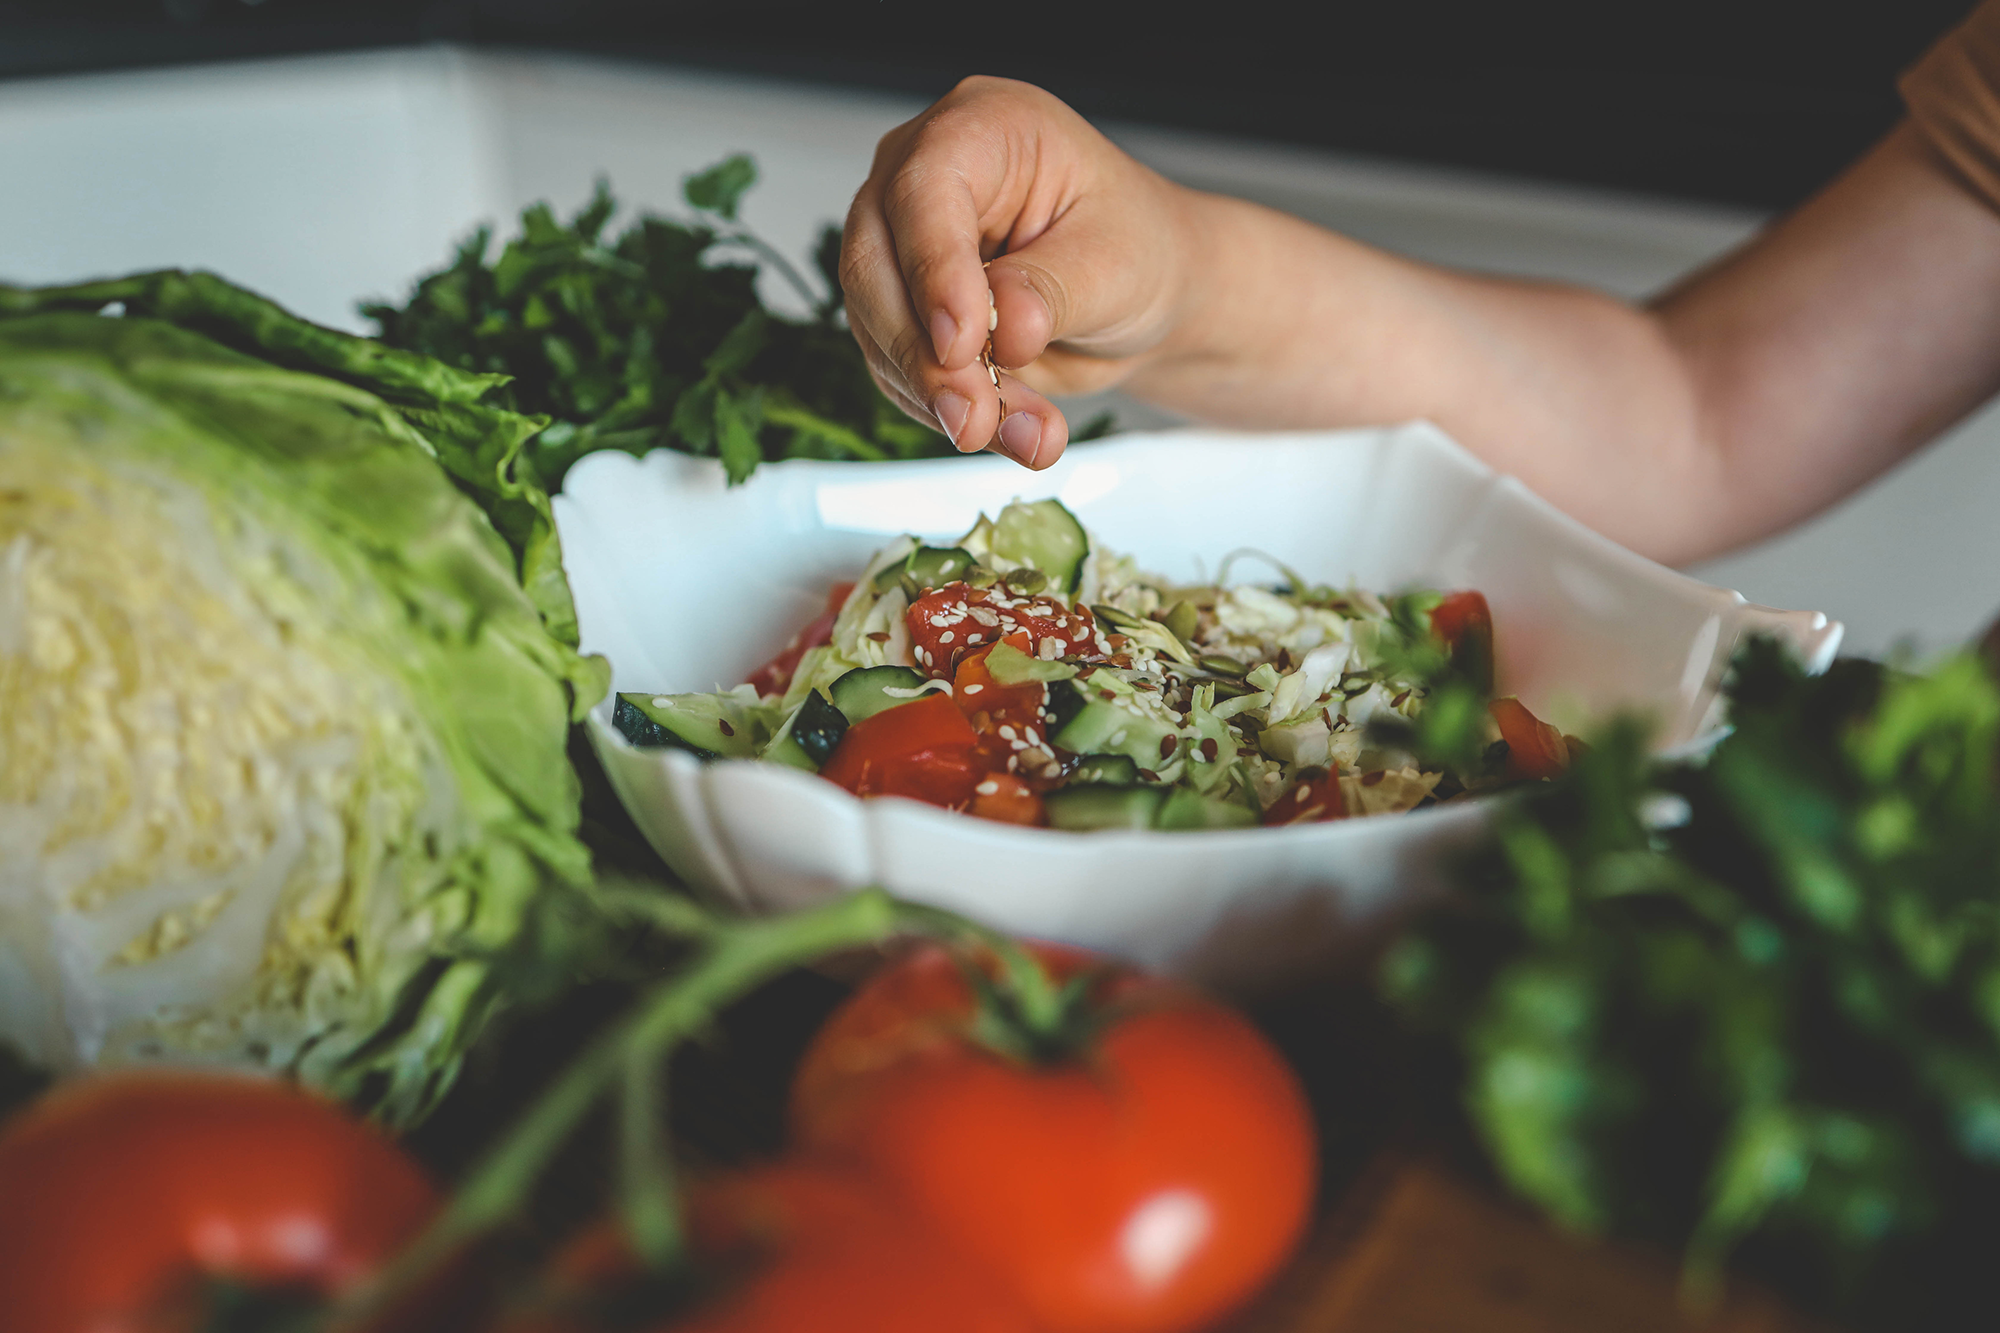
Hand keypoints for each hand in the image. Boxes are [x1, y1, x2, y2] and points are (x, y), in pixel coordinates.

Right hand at [841, 77, 1201, 467]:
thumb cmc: (1136, 249)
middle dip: (924, 356)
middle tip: (975, 418)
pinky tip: (1011, 432)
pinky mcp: (901, 312)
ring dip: (944, 398)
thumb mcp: (1116, 264)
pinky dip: (949, 412)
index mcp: (979, 128)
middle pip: (873, 265)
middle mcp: (921, 179)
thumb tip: (1006, 329)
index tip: (963, 343)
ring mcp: (901, 247)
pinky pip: (898, 373)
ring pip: (878, 331)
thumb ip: (1053, 292)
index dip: (934, 270)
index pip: (924, 190)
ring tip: (1027, 437)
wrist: (1141, 297)